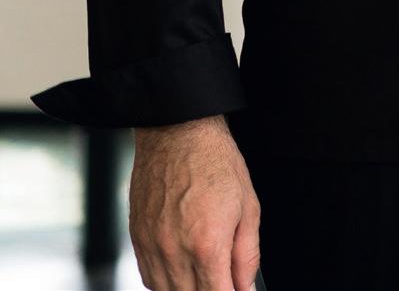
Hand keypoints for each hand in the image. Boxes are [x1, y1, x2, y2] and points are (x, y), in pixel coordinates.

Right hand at [128, 115, 260, 290]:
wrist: (178, 135)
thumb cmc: (215, 163)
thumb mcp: (249, 207)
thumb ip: (247, 254)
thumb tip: (246, 285)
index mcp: (207, 245)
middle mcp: (175, 252)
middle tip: (224, 282)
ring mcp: (151, 248)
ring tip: (205, 277)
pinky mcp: (137, 240)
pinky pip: (148, 278)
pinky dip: (166, 284)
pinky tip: (182, 273)